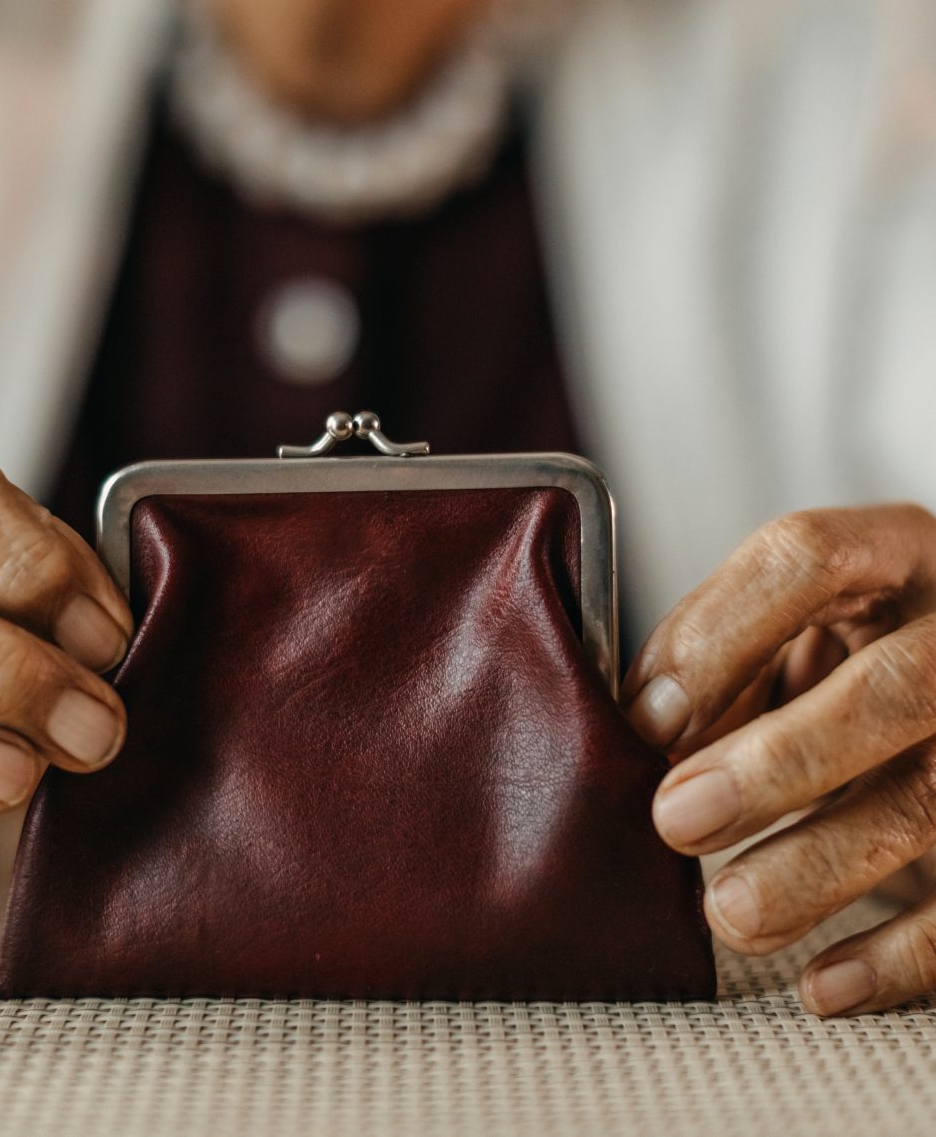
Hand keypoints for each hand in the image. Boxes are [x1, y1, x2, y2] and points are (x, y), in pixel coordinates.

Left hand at [623, 505, 935, 1015]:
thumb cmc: (841, 659)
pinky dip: (902, 958)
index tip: (644, 722)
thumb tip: (637, 734)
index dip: (715, 638)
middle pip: (893, 688)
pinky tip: (825, 985)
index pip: (805, 558)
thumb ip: (718, 665)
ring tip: (731, 914)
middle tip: (675, 820)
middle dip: (780, 761)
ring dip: (822, 869)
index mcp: (891, 555)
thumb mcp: (786, 636)